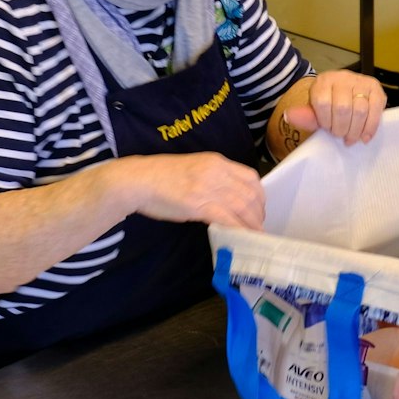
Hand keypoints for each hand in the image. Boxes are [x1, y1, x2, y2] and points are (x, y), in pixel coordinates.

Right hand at [107, 153, 265, 229]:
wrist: (138, 180)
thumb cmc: (161, 176)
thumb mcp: (194, 168)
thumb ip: (213, 179)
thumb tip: (227, 197)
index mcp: (217, 162)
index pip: (250, 177)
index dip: (260, 195)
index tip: (259, 208)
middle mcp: (217, 172)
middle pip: (250, 193)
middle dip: (258, 213)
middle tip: (258, 225)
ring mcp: (208, 188)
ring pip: (242, 207)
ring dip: (252, 223)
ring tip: (255, 234)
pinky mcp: (198, 204)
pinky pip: (227, 218)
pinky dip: (239, 229)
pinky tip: (242, 237)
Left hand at [284, 70, 385, 145]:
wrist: (345, 92)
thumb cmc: (329, 105)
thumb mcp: (315, 111)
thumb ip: (305, 116)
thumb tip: (289, 116)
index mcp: (323, 81)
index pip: (323, 103)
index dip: (325, 121)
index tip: (326, 128)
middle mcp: (342, 77)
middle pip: (343, 108)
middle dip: (341, 128)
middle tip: (340, 135)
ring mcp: (361, 81)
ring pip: (360, 110)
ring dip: (355, 130)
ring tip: (351, 138)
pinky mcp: (375, 88)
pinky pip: (376, 110)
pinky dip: (370, 127)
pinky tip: (364, 137)